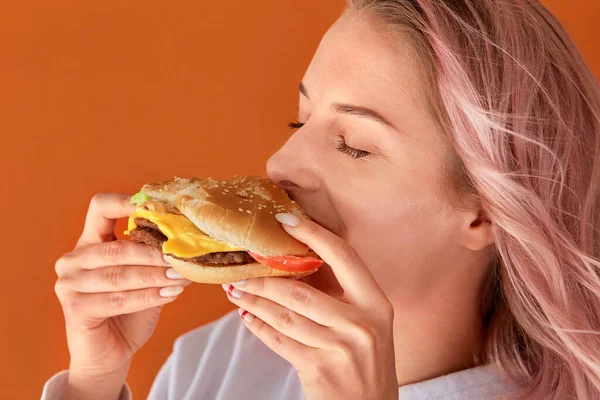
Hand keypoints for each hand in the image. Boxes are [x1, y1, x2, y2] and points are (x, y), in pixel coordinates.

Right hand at [54, 193, 189, 399]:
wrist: (109, 353)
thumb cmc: (130, 311)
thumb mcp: (144, 277)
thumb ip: (153, 257)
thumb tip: (186, 240)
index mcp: (89, 242)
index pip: (100, 208)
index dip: (125, 202)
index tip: (156, 204)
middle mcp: (73, 260)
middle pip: (115, 248)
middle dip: (153, 253)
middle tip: (181, 257)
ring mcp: (68, 284)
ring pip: (118, 275)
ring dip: (154, 276)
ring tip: (181, 277)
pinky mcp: (74, 309)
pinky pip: (117, 299)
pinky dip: (147, 296)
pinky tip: (169, 294)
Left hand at [221, 213, 397, 399]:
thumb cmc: (367, 363)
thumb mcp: (368, 325)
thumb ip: (344, 298)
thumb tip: (296, 266)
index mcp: (376, 305)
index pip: (344, 256)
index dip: (314, 234)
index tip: (286, 219)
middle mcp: (361, 324)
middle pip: (301, 290)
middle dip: (264, 279)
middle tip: (241, 268)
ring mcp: (340, 348)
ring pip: (284, 315)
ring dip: (254, 301)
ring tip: (235, 290)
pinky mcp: (320, 370)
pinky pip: (280, 340)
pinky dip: (259, 327)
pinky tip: (247, 317)